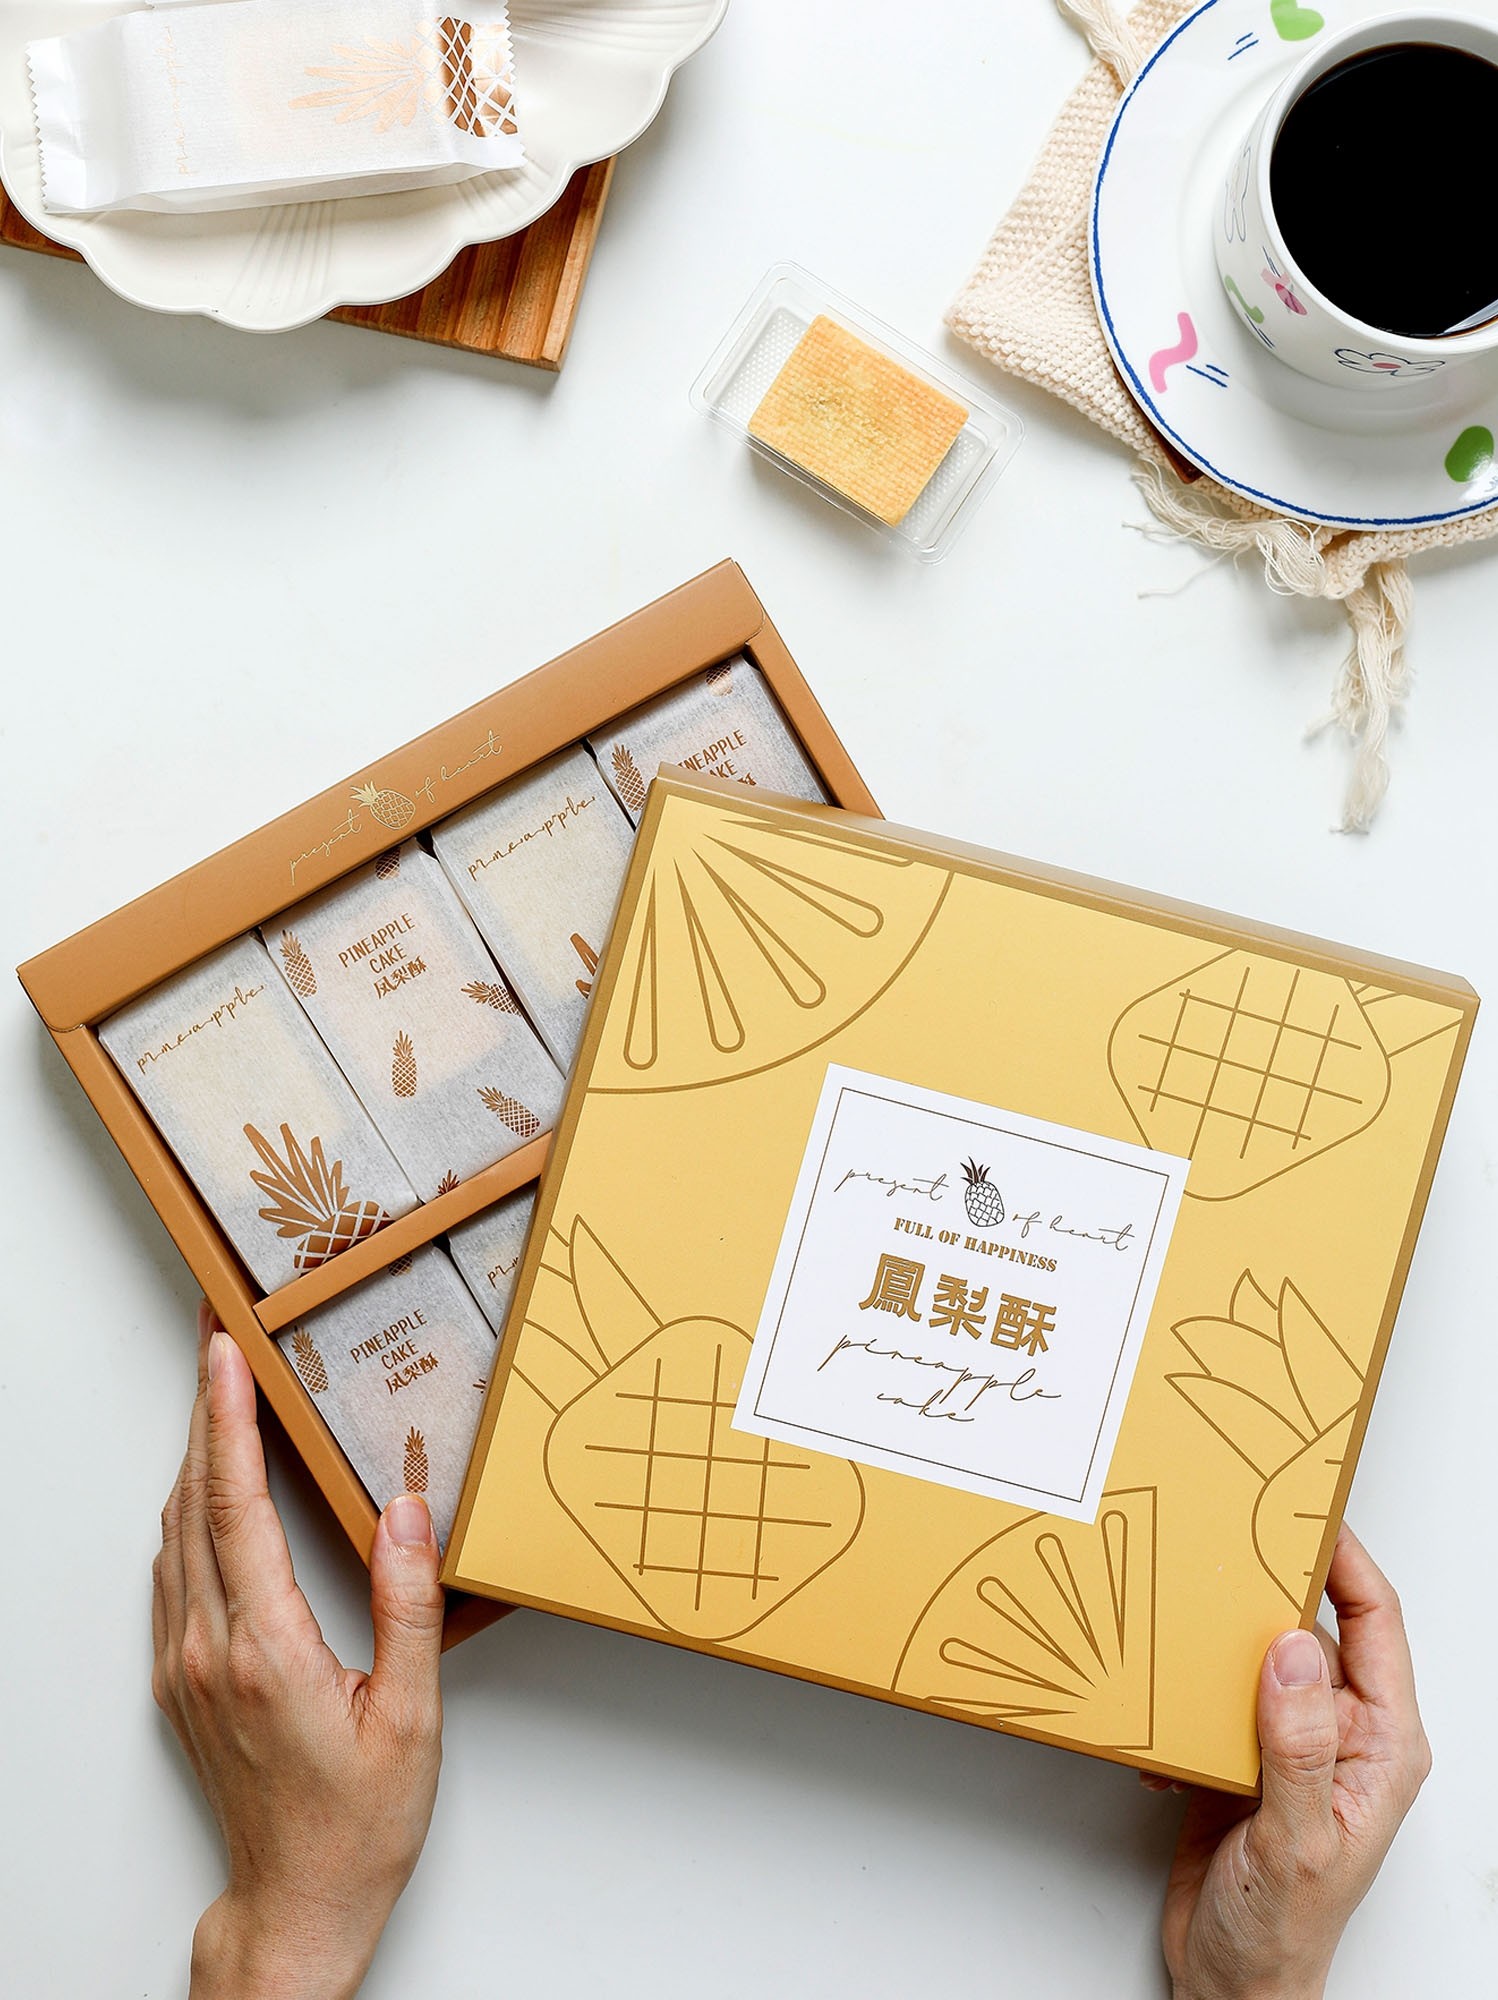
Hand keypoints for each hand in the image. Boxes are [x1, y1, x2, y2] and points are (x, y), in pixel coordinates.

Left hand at [153, 1306, 445, 1998]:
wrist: (298, 1904)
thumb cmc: (359, 1823)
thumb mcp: (412, 1716)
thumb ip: (408, 1604)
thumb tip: (409, 1511)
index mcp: (268, 1648)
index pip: (234, 1503)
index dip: (227, 1418)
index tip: (225, 1353)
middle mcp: (211, 1649)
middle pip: (191, 1501)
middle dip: (202, 1411)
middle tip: (218, 1343)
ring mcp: (186, 1666)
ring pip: (172, 1533)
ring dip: (192, 1457)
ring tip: (219, 1395)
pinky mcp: (181, 1682)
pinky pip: (172, 1573)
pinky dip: (188, 1511)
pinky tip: (210, 1491)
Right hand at [1144, 1526, 1430, 1999]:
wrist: (1231, 1985)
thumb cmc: (1285, 1932)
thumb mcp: (1295, 1839)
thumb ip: (1298, 1744)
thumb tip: (1298, 1648)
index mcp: (1382, 1745)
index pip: (1377, 1623)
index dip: (1348, 1559)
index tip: (1308, 1510)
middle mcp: (1342, 1733)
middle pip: (1316, 1625)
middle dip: (1271, 1582)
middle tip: (1226, 1537)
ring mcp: (1290, 1742)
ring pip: (1259, 1654)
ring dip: (1216, 1638)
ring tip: (1179, 1615)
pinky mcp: (1242, 1755)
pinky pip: (1213, 1694)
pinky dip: (1179, 1693)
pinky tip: (1158, 1712)